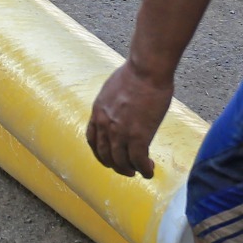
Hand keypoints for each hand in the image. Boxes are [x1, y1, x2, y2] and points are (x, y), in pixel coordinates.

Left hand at [86, 61, 172, 178]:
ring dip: (130, 170)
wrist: (145, 71)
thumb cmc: (135, 74)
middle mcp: (105, 125)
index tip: (109, 158)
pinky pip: (138, 161)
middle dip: (115, 165)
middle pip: (105, 155)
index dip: (100, 153)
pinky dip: (144, 170)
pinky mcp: (138, 136)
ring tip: (139, 171)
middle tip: (126, 169)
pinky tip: (149, 171)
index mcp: (98, 112)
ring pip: (121, 162)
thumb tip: (121, 111)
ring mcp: (120, 132)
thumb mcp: (112, 90)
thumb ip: (112, 104)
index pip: (92, 140)